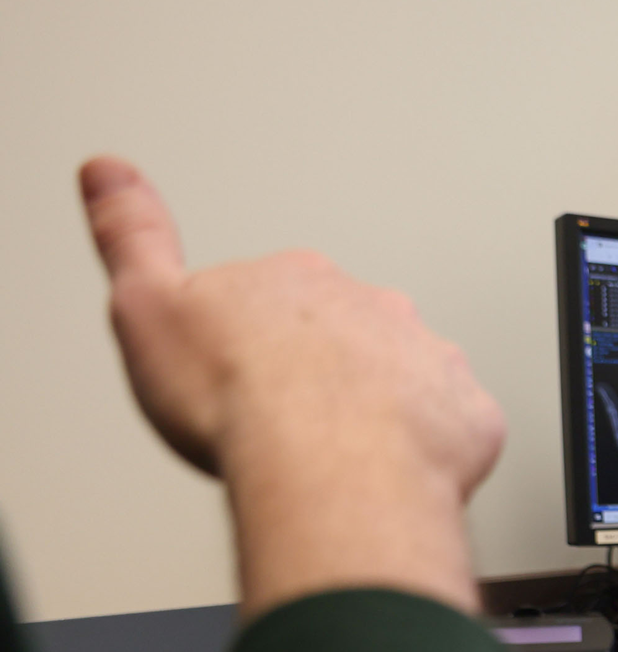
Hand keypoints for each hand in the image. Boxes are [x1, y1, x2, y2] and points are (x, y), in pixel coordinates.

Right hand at [79, 156, 503, 613]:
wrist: (323, 464)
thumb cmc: (238, 398)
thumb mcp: (148, 307)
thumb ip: (132, 236)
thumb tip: (108, 170)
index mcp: (301, 281)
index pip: (282, 295)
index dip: (260, 336)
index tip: (245, 370)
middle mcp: (376, 308)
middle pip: (352, 336)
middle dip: (328, 371)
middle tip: (293, 422)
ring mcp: (429, 359)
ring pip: (408, 381)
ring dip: (383, 410)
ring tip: (343, 454)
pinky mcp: (467, 413)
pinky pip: (452, 429)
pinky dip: (431, 449)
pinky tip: (395, 473)